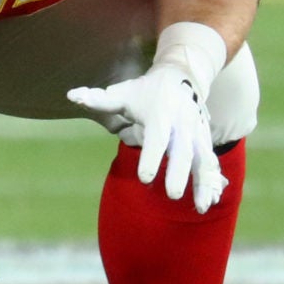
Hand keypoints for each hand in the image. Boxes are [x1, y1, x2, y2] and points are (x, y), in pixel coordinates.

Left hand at [68, 63, 225, 212]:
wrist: (182, 76)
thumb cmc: (145, 91)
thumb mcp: (123, 93)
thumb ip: (98, 99)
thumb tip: (71, 96)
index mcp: (161, 115)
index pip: (157, 138)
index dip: (151, 157)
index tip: (144, 179)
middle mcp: (182, 125)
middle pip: (184, 151)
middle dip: (180, 173)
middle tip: (172, 195)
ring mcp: (197, 133)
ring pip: (203, 159)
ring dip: (203, 183)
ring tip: (201, 207)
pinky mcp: (206, 140)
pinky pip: (211, 162)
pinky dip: (212, 181)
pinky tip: (210, 201)